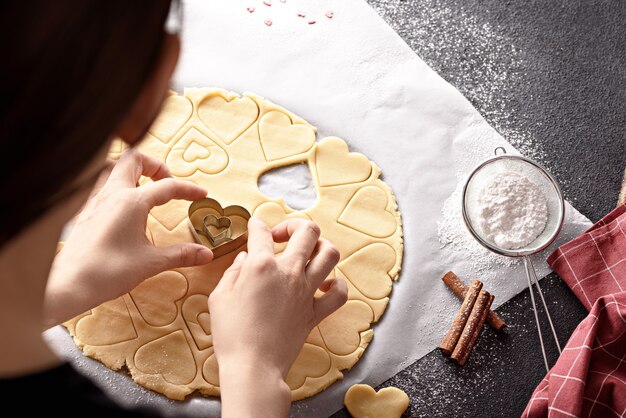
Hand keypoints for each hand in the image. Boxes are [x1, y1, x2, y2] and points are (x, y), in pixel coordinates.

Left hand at [44, 150, 212, 325]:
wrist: (69, 285)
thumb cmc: (106, 272)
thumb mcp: (151, 262)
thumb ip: (181, 254)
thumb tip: (206, 254)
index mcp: (131, 202)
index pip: (167, 186)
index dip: (188, 189)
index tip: (200, 194)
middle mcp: (111, 194)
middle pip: (134, 159)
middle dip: (155, 165)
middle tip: (166, 182)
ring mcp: (94, 201)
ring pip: (111, 167)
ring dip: (131, 171)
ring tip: (143, 187)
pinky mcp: (83, 212)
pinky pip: (98, 186)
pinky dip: (113, 186)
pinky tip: (120, 206)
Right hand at [209, 218, 347, 417]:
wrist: (253, 368)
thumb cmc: (231, 335)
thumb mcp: (220, 297)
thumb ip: (233, 272)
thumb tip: (245, 258)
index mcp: (261, 266)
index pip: (261, 231)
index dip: (256, 225)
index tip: (255, 227)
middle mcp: (288, 273)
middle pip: (308, 231)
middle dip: (295, 225)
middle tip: (282, 237)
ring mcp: (306, 291)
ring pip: (330, 253)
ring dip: (320, 247)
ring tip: (306, 254)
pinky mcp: (316, 312)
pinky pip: (340, 293)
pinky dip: (337, 285)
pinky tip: (325, 285)